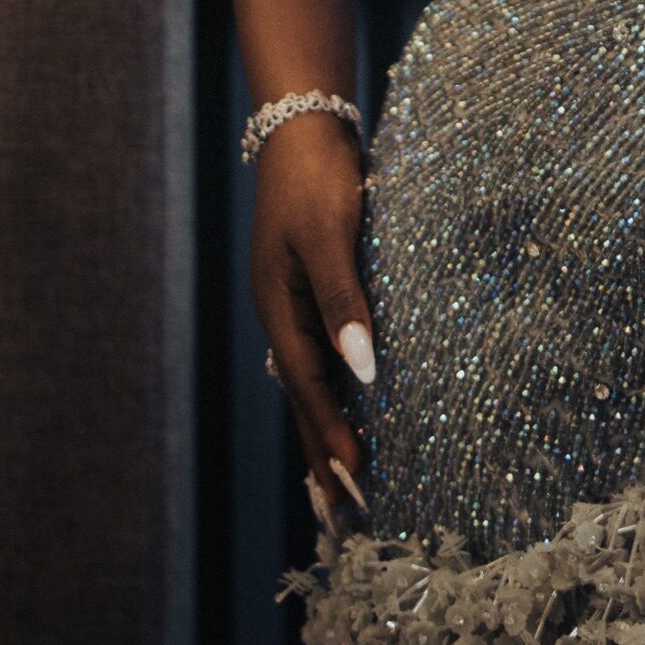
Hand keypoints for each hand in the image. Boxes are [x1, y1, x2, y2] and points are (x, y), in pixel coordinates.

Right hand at [251, 108, 374, 528]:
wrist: (304, 126)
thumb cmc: (320, 177)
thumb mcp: (331, 236)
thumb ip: (344, 301)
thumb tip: (362, 372)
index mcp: (282, 311)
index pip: (311, 392)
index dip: (333, 441)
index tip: (356, 488)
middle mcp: (284, 316)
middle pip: (305, 400)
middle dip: (323, 457)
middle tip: (343, 518)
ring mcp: (294, 304)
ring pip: (312, 383)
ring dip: (327, 431)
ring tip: (341, 484)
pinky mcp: (312, 287)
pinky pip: (321, 356)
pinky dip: (334, 392)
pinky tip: (349, 407)